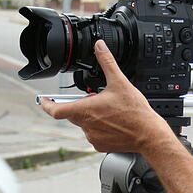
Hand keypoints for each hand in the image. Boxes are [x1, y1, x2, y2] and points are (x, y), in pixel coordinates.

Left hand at [41, 40, 173, 153]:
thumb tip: (100, 47)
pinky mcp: (99, 145)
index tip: (43, 100)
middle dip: (80, 104)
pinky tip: (112, 122)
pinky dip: (98, 127)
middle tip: (96, 98)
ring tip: (109, 111)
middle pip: (73, 113)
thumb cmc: (135, 113)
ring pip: (84, 123)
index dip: (46, 104)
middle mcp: (86, 125)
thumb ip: (107, 62)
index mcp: (86, 110)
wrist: (148, 135)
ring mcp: (92, 137)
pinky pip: (93, 134)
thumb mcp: (120, 82)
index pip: (56, 110)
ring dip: (90, 116)